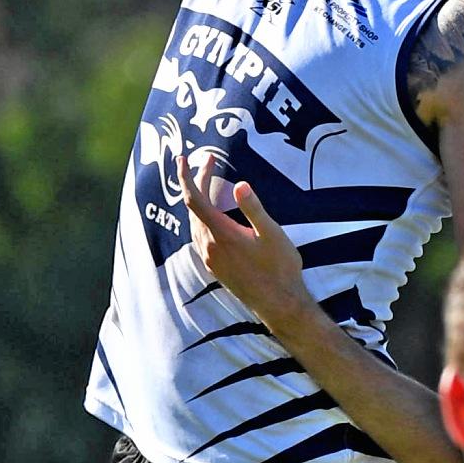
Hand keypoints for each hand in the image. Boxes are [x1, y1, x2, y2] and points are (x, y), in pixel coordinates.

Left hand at [180, 154, 312, 332]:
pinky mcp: (215, 267)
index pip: (194, 200)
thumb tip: (240, 185)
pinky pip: (200, 236)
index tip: (184, 158)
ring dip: (199, 201)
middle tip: (209, 161)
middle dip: (198, 182)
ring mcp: (211, 258)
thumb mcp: (272, 234)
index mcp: (222, 235)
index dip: (187, 177)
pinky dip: (202, 218)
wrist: (279, 304)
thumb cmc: (280, 268)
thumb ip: (253, 209)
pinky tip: (212, 214)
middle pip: (194, 208)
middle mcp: (210, 247)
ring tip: (208, 182)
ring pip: (195, 223)